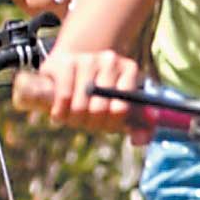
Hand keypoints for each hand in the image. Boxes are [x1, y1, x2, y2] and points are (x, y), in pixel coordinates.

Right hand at [17, 39, 142, 132]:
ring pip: (79, 106)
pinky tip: (59, 112)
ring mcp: (87, 59)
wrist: (70, 70)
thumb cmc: (99, 96)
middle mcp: (110, 60)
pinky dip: (60, 113)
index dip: (110, 125)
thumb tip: (140, 140)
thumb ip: (138, 127)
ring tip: (72, 117)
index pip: (121, 109)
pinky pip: (64, 98)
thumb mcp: (120, 108)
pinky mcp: (65, 62)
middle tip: (85, 123)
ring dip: (73, 120)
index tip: (104, 126)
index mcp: (129, 70)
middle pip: (99, 109)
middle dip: (90, 124)